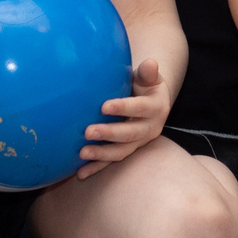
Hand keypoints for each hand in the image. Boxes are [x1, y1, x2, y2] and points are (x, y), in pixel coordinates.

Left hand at [76, 57, 168, 177]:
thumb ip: (148, 72)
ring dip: (101, 154)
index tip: (104, 106)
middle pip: (130, 134)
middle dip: (109, 134)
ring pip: (121, 151)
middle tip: (88, 131)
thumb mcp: (149, 77)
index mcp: (156, 108)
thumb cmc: (145, 84)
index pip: (140, 108)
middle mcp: (150, 128)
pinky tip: (80, 173)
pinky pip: (111, 161)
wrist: (152, 103)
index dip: (123, 108)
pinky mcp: (126, 151)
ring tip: (82, 153)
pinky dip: (96, 168)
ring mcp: (138, 143)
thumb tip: (150, 63)